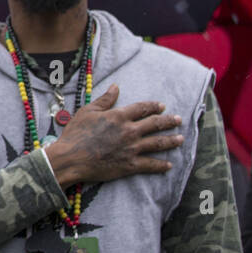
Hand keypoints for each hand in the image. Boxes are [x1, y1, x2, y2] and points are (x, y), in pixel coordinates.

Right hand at [44, 84, 181, 187]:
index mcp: (118, 117)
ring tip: (181, 139)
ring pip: (158, 143)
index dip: (153, 106)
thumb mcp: (87, 112)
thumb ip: (104, 100)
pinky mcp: (130, 165)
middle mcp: (129, 131)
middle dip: (169, 121)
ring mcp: (132, 148)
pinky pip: (151, 165)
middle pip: (155, 124)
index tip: (161, 106)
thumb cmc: (75, 134)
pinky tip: (169, 164)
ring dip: (171, 141)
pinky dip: (161, 165)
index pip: (142, 109)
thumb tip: (115, 87)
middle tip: (178, 120)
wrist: (70, 158)